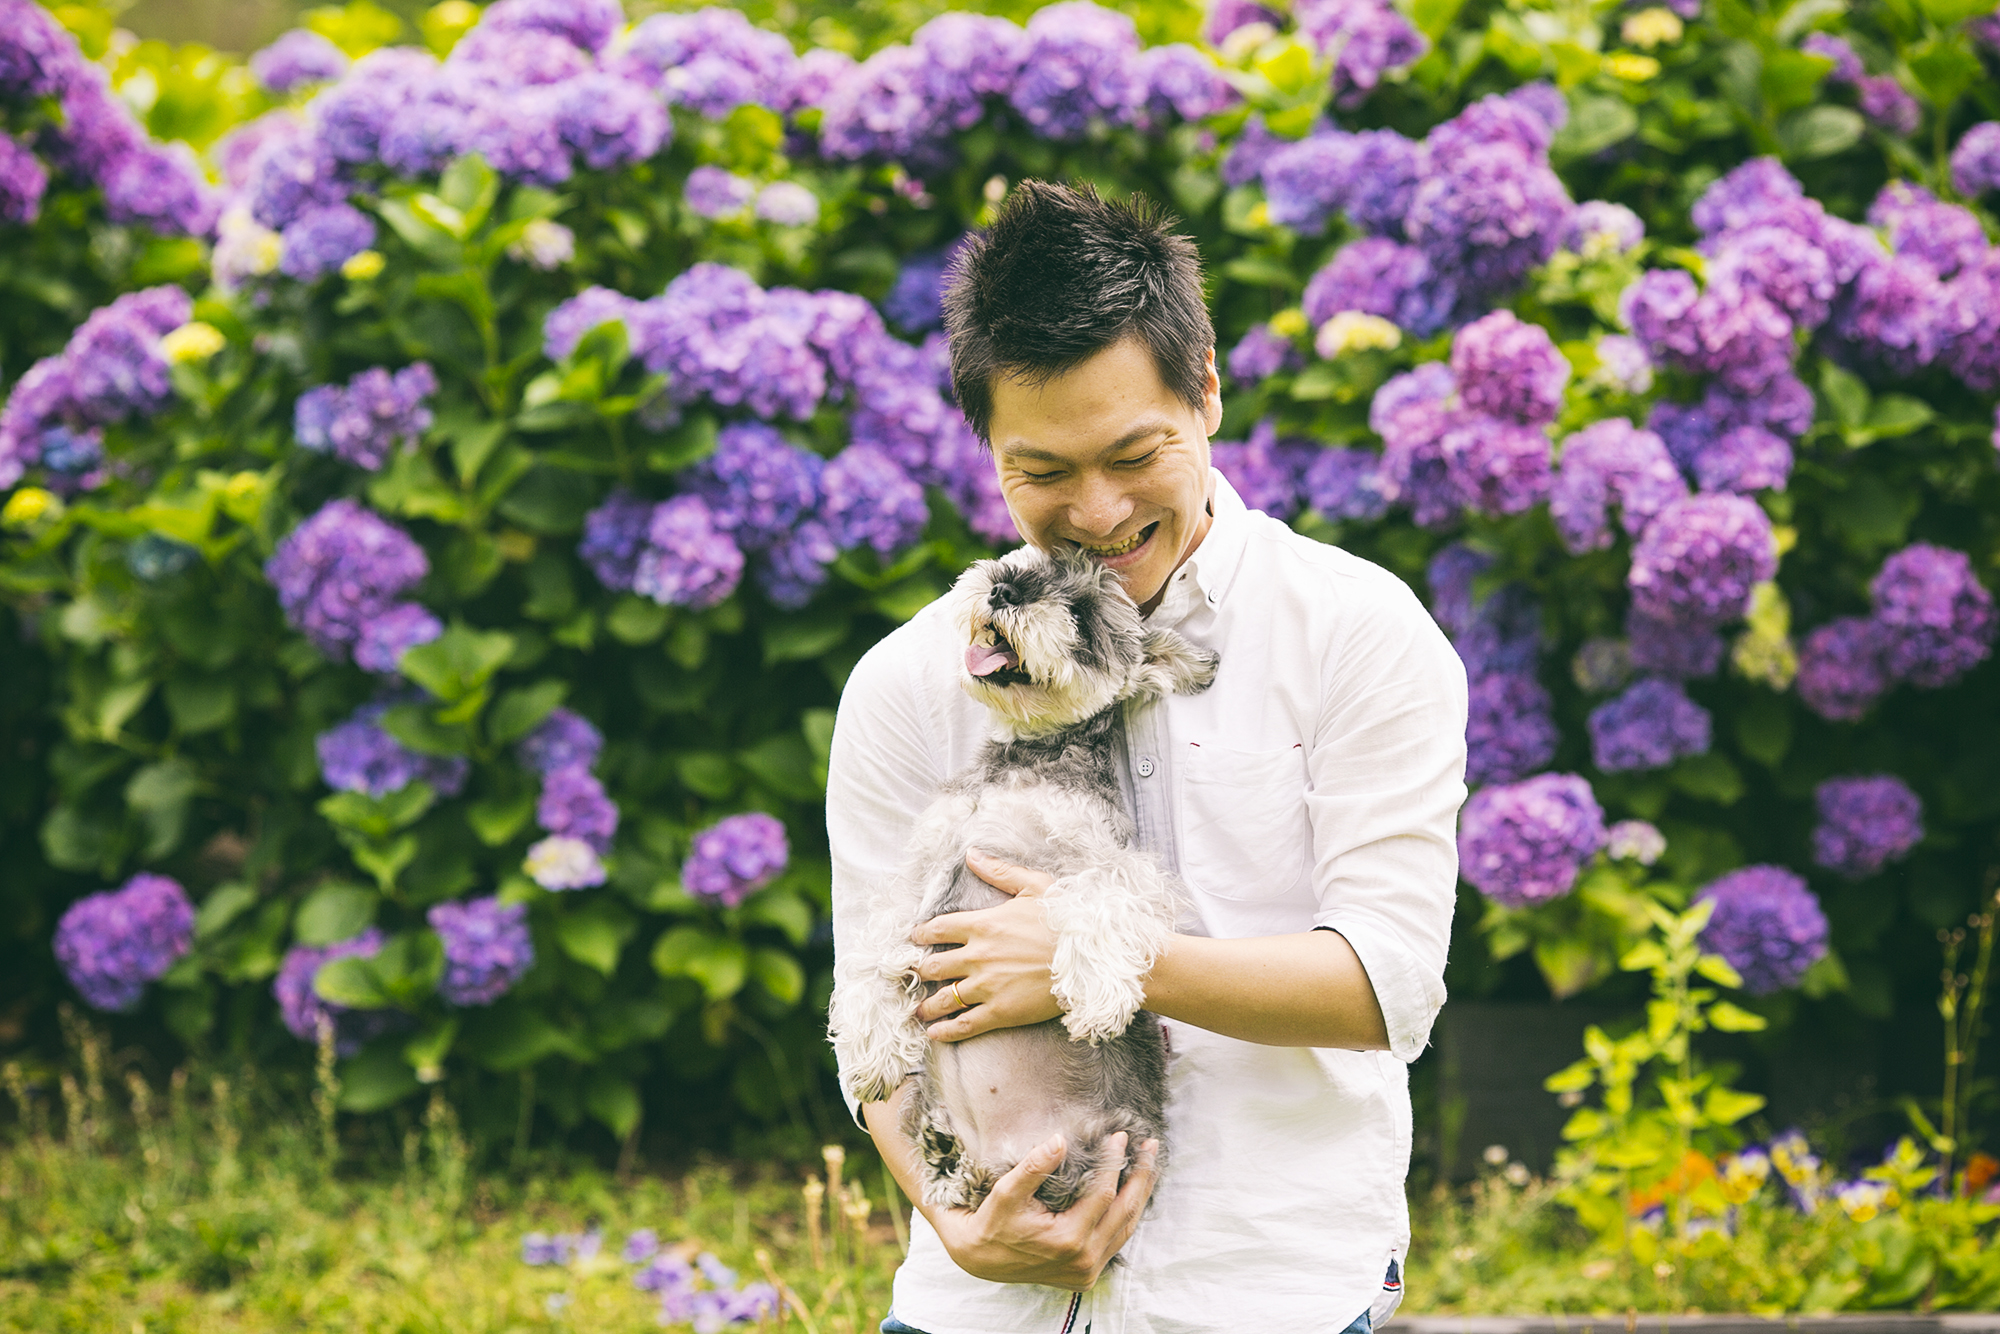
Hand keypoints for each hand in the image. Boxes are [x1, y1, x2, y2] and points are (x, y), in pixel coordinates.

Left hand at [911, 850, 1062, 1039]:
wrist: (1091, 959)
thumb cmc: (1066, 920)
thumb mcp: (1035, 885)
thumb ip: (1000, 872)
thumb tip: (971, 855)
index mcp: (984, 924)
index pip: (938, 929)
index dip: (921, 934)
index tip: (914, 939)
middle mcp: (978, 956)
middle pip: (934, 965)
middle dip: (920, 971)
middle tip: (914, 975)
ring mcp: (988, 986)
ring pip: (944, 998)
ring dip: (927, 1005)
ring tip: (919, 1010)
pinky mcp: (1001, 1012)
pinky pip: (964, 1024)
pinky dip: (945, 1030)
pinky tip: (934, 1033)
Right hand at [926, 1131, 1159, 1289]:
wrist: (981, 1260)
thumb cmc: (993, 1222)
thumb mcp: (1006, 1192)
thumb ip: (1034, 1166)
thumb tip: (1060, 1140)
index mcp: (1067, 1240)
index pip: (1103, 1193)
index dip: (1114, 1161)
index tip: (1120, 1136)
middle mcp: (1083, 1259)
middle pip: (1124, 1211)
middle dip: (1141, 1175)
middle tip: (1151, 1146)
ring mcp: (1087, 1270)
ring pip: (1126, 1228)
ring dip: (1139, 1194)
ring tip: (1149, 1164)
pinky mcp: (1087, 1274)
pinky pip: (1116, 1241)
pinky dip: (1127, 1214)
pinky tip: (1132, 1192)